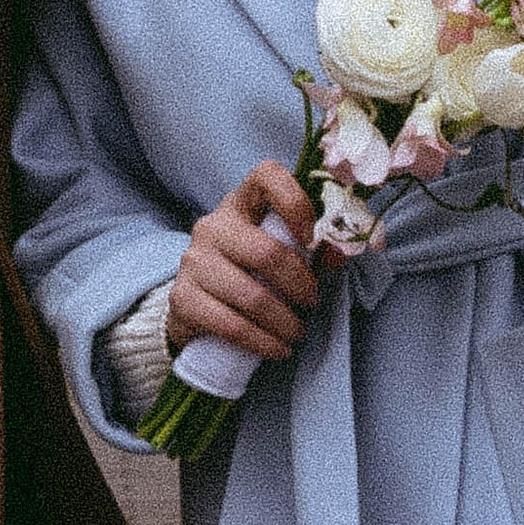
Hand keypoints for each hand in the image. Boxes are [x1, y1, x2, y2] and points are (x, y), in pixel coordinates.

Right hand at [166, 160, 317, 362]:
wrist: (195, 310)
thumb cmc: (250, 275)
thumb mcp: (282, 257)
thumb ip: (314, 252)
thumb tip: (341, 252)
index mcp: (242, 203)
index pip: (266, 175)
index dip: (295, 201)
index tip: (313, 237)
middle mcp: (213, 225)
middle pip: (266, 251)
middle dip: (300, 284)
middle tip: (313, 303)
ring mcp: (193, 261)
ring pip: (251, 295)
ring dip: (284, 321)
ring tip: (298, 334)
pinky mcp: (182, 298)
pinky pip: (229, 324)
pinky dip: (261, 342)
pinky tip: (277, 349)